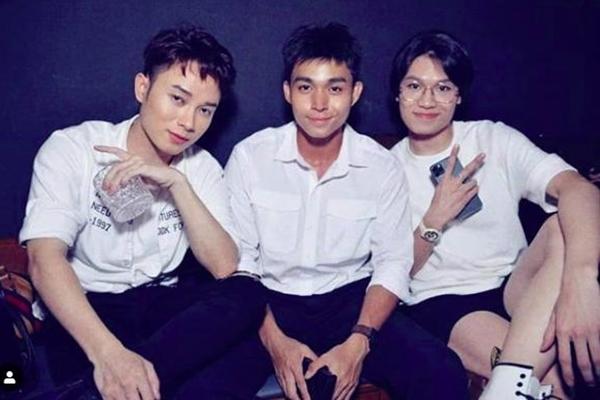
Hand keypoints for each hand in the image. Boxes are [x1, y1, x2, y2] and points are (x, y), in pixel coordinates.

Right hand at [91, 343, 159, 399]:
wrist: (106, 353)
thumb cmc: (128, 358)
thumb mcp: (146, 364)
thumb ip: (154, 381)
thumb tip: (157, 397)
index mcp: (139, 376)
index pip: (148, 398)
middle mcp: (127, 384)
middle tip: (140, 397)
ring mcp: (115, 390)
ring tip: (131, 396)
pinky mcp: (105, 394)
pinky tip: (122, 396)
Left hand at [94, 146, 185, 191]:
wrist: (170, 180)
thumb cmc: (156, 180)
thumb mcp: (141, 180)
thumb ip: (133, 180)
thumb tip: (124, 187)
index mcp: (134, 160)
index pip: (118, 152)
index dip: (107, 149)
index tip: (96, 147)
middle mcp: (135, 159)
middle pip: (116, 166)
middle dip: (108, 177)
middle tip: (105, 188)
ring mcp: (140, 162)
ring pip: (121, 170)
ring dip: (114, 182)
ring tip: (112, 191)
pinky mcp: (144, 168)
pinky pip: (131, 173)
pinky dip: (124, 179)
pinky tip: (122, 185)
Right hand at [263, 331, 317, 399]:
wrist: (274, 342)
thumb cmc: (288, 344)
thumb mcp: (304, 348)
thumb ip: (313, 357)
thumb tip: (320, 363)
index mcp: (295, 367)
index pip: (301, 384)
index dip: (305, 394)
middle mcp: (287, 373)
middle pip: (291, 392)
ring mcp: (281, 374)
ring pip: (285, 391)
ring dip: (291, 398)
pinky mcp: (277, 374)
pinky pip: (282, 387)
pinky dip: (286, 392)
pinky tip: (290, 394)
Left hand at [305, 334, 369, 399]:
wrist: (357, 347)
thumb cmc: (342, 351)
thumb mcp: (326, 357)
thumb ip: (315, 366)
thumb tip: (306, 375)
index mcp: (340, 380)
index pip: (333, 396)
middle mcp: (347, 384)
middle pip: (340, 399)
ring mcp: (352, 383)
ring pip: (346, 398)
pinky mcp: (355, 381)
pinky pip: (351, 393)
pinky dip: (346, 398)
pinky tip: (342, 398)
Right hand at [423, 145, 484, 228]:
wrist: (437, 215)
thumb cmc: (437, 203)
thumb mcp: (439, 189)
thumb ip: (446, 182)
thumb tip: (452, 179)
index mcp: (445, 180)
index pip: (450, 164)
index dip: (454, 154)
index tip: (457, 146)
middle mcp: (454, 184)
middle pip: (467, 170)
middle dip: (476, 162)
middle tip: (483, 155)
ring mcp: (460, 191)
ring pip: (473, 182)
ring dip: (473, 183)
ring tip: (470, 185)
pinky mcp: (465, 198)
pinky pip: (474, 191)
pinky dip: (474, 190)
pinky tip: (472, 191)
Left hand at [541, 270, 599, 385]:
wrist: (578, 280)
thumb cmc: (564, 297)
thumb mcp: (552, 314)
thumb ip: (548, 332)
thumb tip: (542, 348)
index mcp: (560, 332)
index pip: (565, 360)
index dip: (569, 375)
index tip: (571, 384)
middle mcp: (574, 333)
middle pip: (582, 363)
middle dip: (586, 378)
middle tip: (589, 385)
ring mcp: (589, 330)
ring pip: (595, 358)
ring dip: (597, 371)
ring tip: (597, 378)